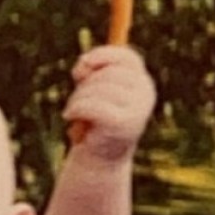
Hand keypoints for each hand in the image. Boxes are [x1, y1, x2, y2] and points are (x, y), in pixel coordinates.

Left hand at [64, 45, 155, 163]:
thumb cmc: (96, 121)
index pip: (127, 58)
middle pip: (108, 73)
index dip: (102, 55)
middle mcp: (145, 92)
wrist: (101, 159)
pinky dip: (76, 108)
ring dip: (77, 99)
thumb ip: (91, 73)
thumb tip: (83, 63)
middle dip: (84, 84)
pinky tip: (70, 116)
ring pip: (98, 88)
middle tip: (75, 100)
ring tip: (73, 111)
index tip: (81, 66)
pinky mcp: (124, 123)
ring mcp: (138, 108)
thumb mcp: (94, 92)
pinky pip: (93, 105)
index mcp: (142, 82)